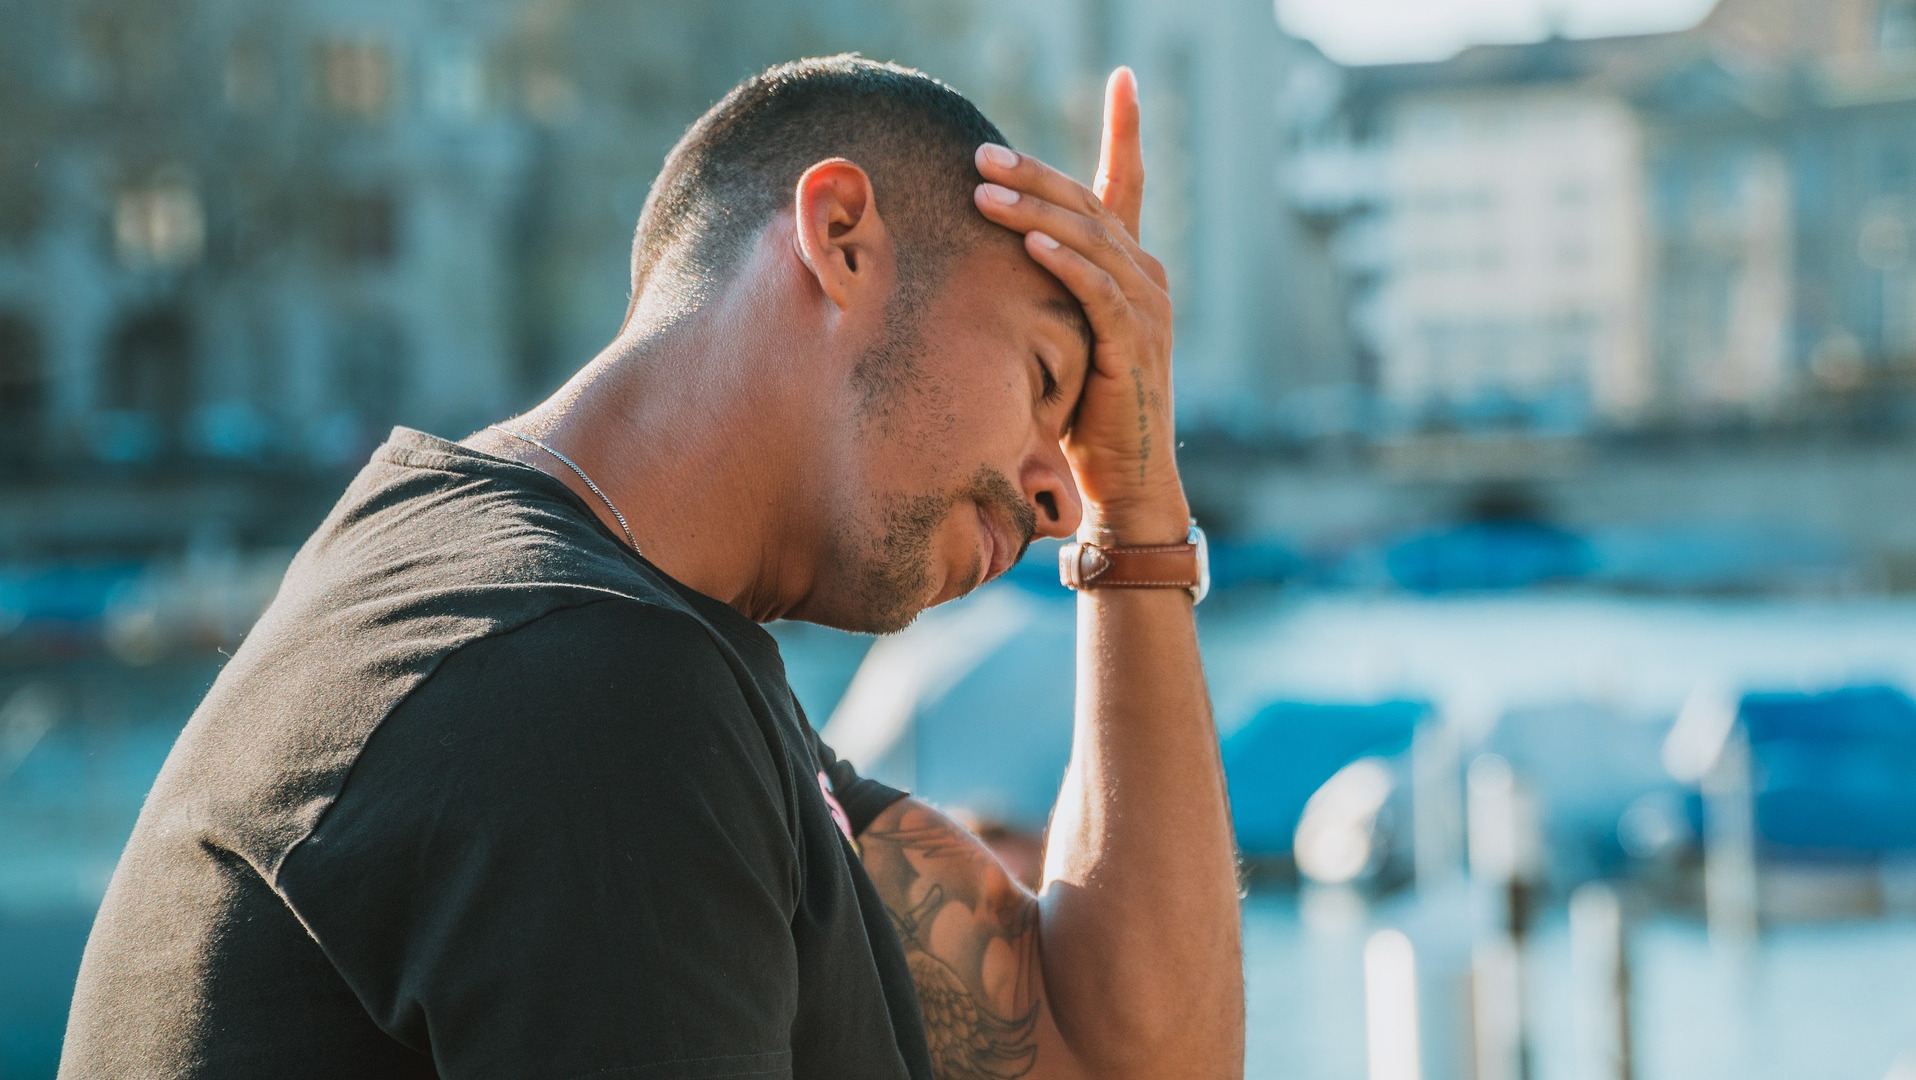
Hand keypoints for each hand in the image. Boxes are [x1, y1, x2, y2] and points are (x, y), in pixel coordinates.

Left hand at [973, 67, 1189, 544]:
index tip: (1124, 78)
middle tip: (979, 152)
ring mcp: (1146, 309)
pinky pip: (1097, 290)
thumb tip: (990, 257)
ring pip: (1089, 239)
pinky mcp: (1133, 344)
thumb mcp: (1063, 338)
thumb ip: (1045, 293)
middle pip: (1089, 204)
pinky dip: (1063, 262)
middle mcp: (1147, 278)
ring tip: (983, 191)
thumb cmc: (1084, 415)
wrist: (1126, 481)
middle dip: (1034, 173)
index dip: (1126, 129)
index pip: (1127, 184)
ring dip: (1034, 211)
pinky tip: (1028, 243)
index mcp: (1132, 269)